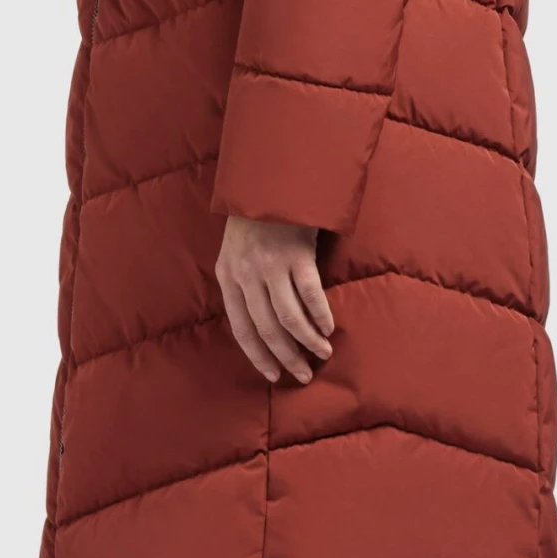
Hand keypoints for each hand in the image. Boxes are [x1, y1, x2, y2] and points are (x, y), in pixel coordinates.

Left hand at [215, 214, 335, 384]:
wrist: (267, 181)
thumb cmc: (252, 220)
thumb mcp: (234, 253)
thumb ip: (243, 286)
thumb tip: (261, 327)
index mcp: (228, 277)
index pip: (241, 329)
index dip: (258, 356)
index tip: (273, 376)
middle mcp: (247, 275)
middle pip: (267, 328)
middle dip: (287, 356)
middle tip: (303, 374)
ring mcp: (272, 264)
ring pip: (290, 317)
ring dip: (308, 341)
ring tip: (321, 353)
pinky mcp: (297, 254)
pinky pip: (310, 294)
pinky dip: (320, 315)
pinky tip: (328, 327)